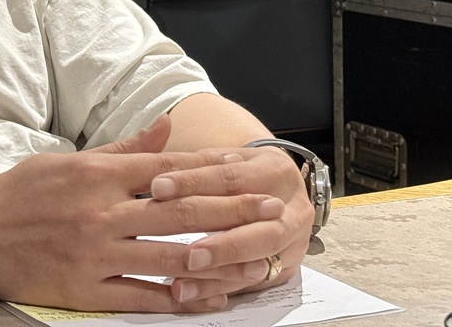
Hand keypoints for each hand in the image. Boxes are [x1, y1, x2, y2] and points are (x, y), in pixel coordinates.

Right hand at [0, 117, 290, 312]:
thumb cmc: (20, 191)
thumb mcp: (70, 159)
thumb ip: (125, 148)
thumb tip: (168, 128)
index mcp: (100, 173)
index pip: (171, 169)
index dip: (217, 172)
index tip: (254, 172)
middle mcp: (103, 211)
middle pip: (181, 211)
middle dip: (233, 211)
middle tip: (274, 211)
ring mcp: (95, 252)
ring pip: (170, 256)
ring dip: (219, 259)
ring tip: (257, 260)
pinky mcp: (84, 288)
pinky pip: (141, 297)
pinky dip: (178, 298)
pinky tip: (209, 298)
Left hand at [150, 144, 314, 306]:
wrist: (271, 187)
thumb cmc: (238, 172)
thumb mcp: (219, 158)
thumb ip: (192, 164)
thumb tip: (158, 168)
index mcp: (276, 171)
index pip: (233, 178)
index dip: (194, 183)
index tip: (157, 188)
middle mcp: (294, 209)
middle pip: (262, 230)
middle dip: (224, 246)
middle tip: (188, 255)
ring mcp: (294, 242)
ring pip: (262, 263)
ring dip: (220, 275)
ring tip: (182, 283)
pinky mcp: (285, 268)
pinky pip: (252, 285)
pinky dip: (217, 289)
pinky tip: (189, 293)